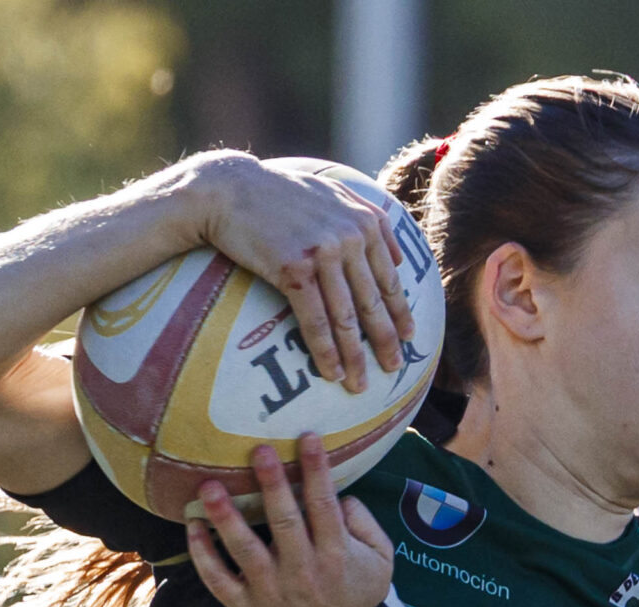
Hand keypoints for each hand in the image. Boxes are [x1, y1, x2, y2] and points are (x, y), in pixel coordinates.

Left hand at [189, 433, 395, 606]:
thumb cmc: (358, 600)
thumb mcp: (381, 563)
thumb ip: (366, 525)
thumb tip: (342, 495)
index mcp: (336, 556)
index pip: (325, 505)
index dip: (316, 469)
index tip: (307, 437)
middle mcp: (302, 571)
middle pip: (285, 521)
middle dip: (271, 483)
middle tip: (258, 450)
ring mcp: (271, 591)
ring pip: (245, 550)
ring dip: (226, 517)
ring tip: (209, 487)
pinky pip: (218, 580)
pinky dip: (203, 555)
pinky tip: (193, 527)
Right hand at [190, 155, 419, 394]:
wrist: (228, 189)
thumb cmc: (277, 192)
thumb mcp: (332, 190)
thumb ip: (367, 217)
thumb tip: (397, 257)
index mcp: (364, 221)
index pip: (389, 276)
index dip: (401, 311)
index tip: (409, 337)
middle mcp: (349, 236)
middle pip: (373, 301)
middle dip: (386, 340)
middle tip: (394, 369)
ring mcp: (323, 252)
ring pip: (346, 316)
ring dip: (355, 356)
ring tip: (359, 385)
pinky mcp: (294, 268)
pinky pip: (315, 320)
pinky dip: (325, 351)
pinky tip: (332, 373)